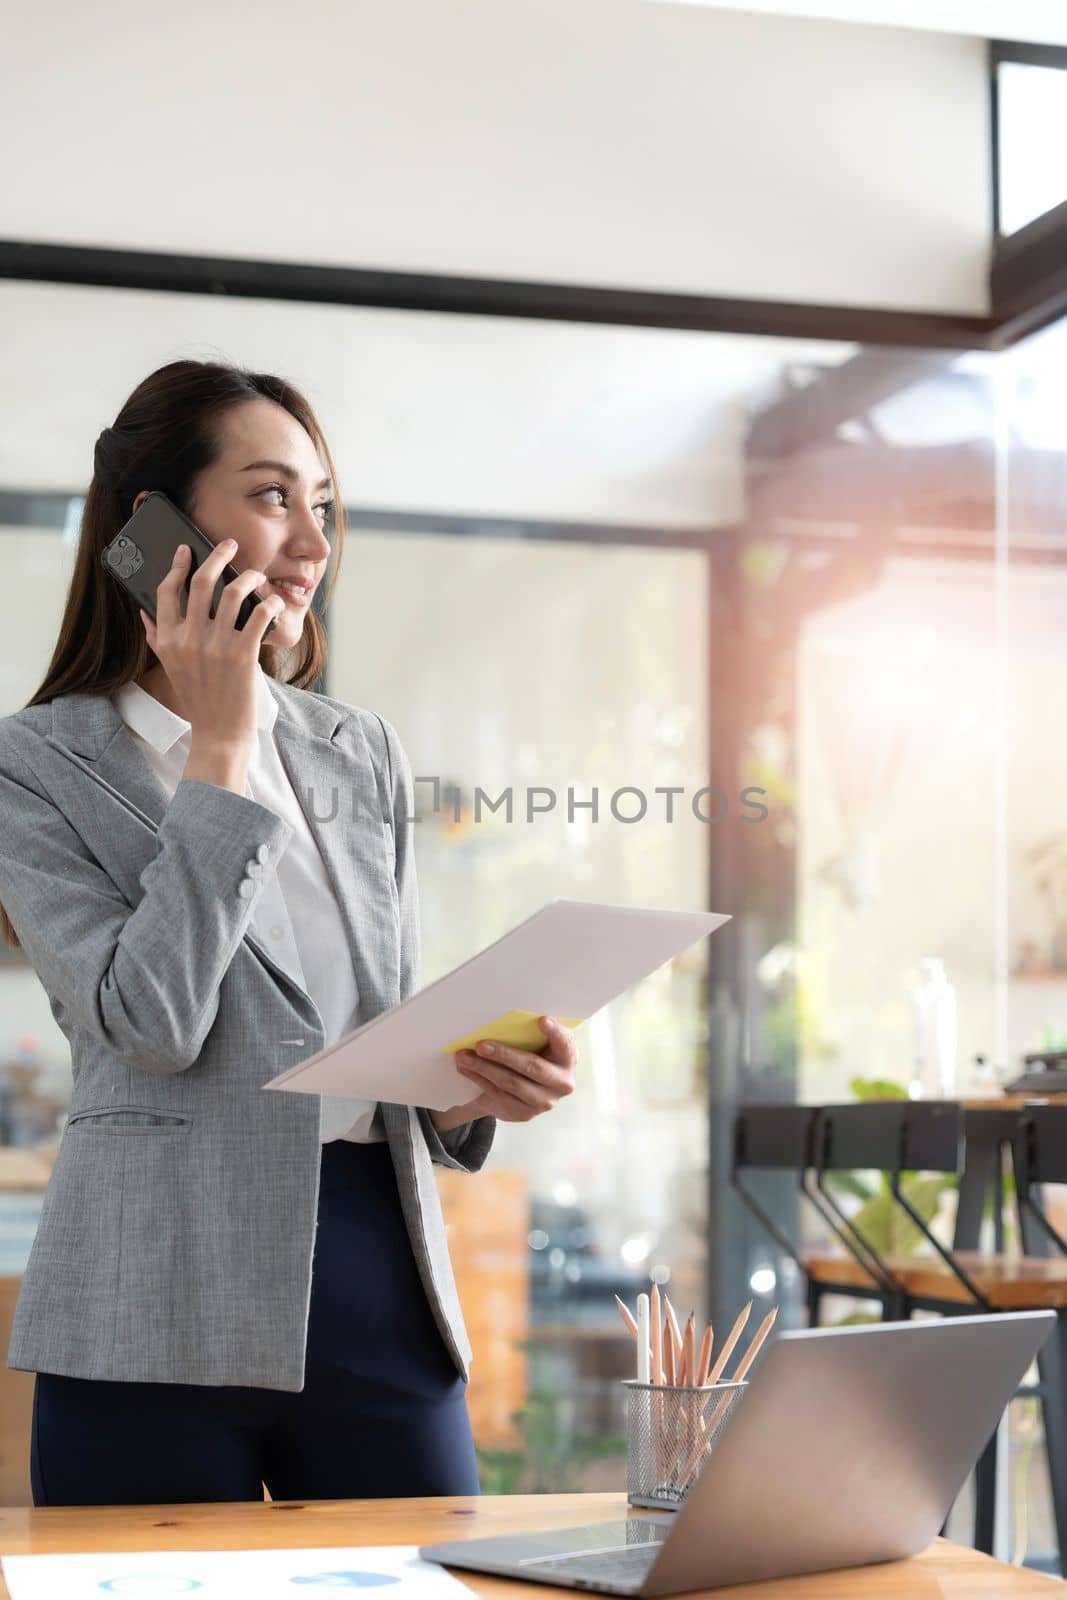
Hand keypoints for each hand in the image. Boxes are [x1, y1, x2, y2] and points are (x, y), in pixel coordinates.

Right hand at [139, 538, 284, 755]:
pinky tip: (273, 602)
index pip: (166, 591)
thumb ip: (156, 638)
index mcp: (167, 640)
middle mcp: (189, 639)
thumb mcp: (170, 667)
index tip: (187, 550)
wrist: (219, 733)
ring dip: (248, 577)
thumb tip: (144, 611)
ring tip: (255, 575)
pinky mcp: (243, 654)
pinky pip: (259, 614)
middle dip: (217, 556)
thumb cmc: (198, 698)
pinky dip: (269, 603)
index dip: (177, 565)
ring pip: (233, 592)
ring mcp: (216, 646)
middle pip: (201, 582)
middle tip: (229, 544)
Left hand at [440, 1015, 577, 1125]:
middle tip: (480, 1045)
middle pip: (532, 1066)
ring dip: (483, 1068)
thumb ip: (531, 1036)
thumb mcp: (537, 1047)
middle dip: (503, 1054)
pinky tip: (465, 1069)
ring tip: (463, 1057)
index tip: (542, 1020)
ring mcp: (543, 1101)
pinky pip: (498, 1094)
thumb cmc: (530, 1058)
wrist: (521, 1094)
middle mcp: (561, 1083)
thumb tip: (500, 1018)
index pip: (565, 1044)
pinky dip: (479, 1079)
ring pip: (511, 1082)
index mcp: (568, 1059)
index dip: (556, 1033)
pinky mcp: (524, 1113)